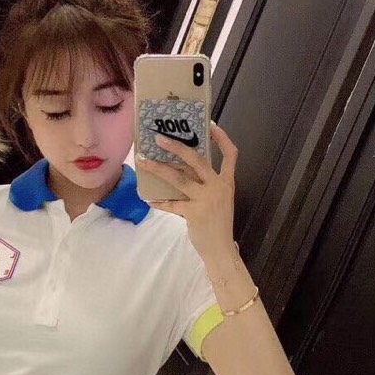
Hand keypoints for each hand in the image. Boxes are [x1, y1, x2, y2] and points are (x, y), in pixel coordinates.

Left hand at [136, 122, 237, 259]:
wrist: (220, 249)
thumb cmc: (218, 223)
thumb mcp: (219, 199)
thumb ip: (206, 184)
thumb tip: (181, 168)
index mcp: (227, 182)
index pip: (231, 155)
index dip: (222, 139)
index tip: (211, 126)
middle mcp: (217, 187)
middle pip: (198, 160)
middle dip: (177, 147)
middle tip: (159, 138)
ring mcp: (206, 199)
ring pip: (178, 178)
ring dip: (158, 168)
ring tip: (143, 161)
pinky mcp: (193, 213)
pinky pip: (171, 204)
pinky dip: (159, 201)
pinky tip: (148, 199)